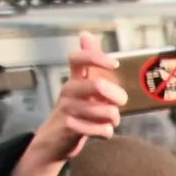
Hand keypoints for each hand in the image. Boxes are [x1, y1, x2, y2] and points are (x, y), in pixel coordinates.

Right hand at [8, 35, 122, 175]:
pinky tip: (102, 132)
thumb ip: (90, 64)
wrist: (54, 140)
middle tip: (120, 102)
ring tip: (109, 121)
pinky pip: (100, 129)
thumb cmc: (77, 111)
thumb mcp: (83, 87)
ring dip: (113, 118)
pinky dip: (106, 132)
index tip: (114, 64)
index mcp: (74, 79)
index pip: (77, 59)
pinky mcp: (70, 127)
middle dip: (116, 95)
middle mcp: (68, 91)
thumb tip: (86, 34)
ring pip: (103, 111)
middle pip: (97, 85)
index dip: (95, 57)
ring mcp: (67, 109)